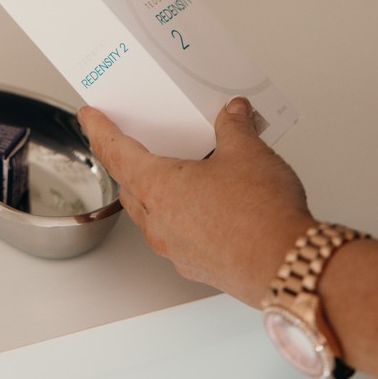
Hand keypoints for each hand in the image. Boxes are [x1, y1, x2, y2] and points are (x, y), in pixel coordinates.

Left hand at [78, 98, 315, 306]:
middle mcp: (157, 220)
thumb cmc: (261, 215)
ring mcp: (175, 248)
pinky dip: (181, 215)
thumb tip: (233, 112)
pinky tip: (208, 205)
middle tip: (132, 142)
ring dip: (155, 191)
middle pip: (129, 184)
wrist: (288, 266)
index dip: (99, 130)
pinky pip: (176, 234)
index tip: (89, 117)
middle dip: (127, 162)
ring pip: (150, 212)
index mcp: (157, 186)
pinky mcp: (197, 266)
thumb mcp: (247, 152)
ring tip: (181, 172)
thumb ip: (234, 127)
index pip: (115, 151)